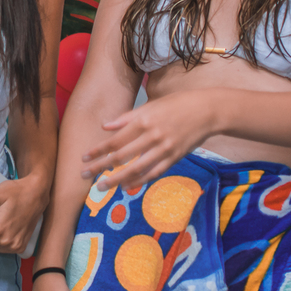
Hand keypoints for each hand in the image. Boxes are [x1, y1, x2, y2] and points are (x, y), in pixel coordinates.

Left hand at [80, 91, 209, 189]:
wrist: (207, 111)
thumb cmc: (176, 105)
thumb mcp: (151, 105)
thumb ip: (127, 118)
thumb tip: (105, 126)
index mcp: (143, 120)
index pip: (115, 139)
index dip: (98, 150)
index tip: (84, 157)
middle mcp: (151, 135)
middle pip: (121, 156)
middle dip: (101, 166)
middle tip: (85, 174)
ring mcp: (164, 149)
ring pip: (135, 169)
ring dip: (116, 179)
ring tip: (101, 186)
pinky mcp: (174, 158)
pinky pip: (153, 173)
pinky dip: (138, 181)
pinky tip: (126, 186)